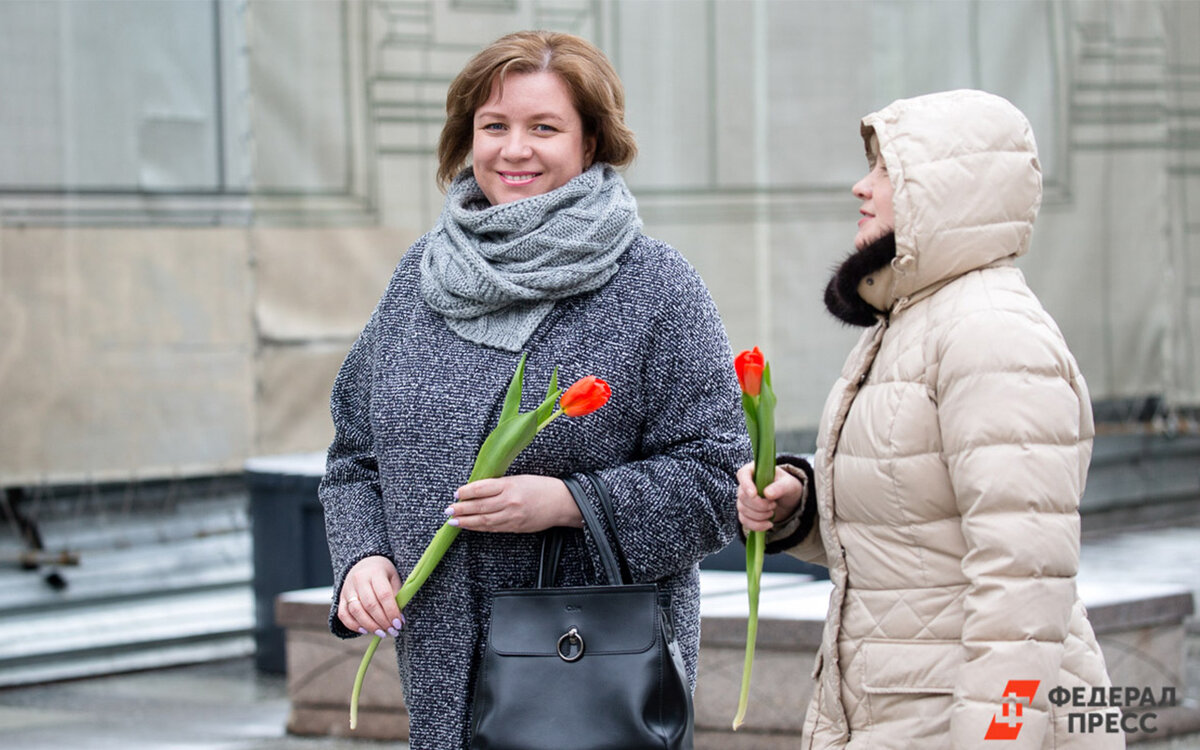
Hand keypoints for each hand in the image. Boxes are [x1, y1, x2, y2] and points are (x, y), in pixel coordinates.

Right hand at [338, 555, 404, 637]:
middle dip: (382, 621)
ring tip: (382, 633)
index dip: (392, 611)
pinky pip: (343, 615)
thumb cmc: (383, 574)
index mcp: (375, 573)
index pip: (384, 595)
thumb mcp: (394, 578)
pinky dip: (353, 625)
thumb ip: (397, 595)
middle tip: (393, 631)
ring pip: (356, 611)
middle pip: (370, 605)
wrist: (364, 563)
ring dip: (370, 626)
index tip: (399, 623)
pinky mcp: (341, 598)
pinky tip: (365, 631)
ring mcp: (348, 589)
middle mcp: (359, 580)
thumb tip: (399, 618)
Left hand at [445, 475, 582, 532]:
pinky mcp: (515, 527)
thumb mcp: (519, 479)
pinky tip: (470, 526)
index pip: (482, 488)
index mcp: (510, 485)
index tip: (456, 494)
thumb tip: (477, 490)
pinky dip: (479, 527)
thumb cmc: (541, 487)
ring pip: (484, 520)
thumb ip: (500, 484)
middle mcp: (509, 501)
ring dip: (466, 521)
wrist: (562, 502)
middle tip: (448, 510)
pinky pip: (493, 528)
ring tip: (453, 521)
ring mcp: (512, 516)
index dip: (466, 492)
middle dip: (461, 509)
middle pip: (479, 506)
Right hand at [737, 462, 803, 532]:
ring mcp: (744, 499)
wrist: (788, 499)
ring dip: (759, 515)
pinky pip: (744, 520)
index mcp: (753, 471)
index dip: (746, 485)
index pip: (743, 474)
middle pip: (742, 496)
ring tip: (772, 512)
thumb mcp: (788, 484)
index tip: (754, 494)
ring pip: (743, 509)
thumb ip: (779, 487)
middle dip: (759, 505)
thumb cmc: (787, 486)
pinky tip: (768, 524)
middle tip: (774, 505)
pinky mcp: (745, 512)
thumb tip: (767, 494)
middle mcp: (745, 484)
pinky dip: (756, 525)